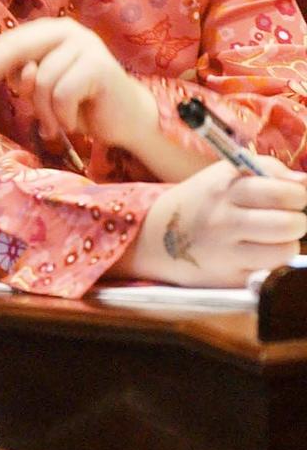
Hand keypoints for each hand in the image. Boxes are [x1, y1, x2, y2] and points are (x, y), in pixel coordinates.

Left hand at [0, 17, 154, 152]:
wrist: (126, 121)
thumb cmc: (80, 104)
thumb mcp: (42, 89)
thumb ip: (20, 76)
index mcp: (50, 31)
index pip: (8, 42)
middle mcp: (67, 30)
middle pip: (17, 50)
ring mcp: (85, 45)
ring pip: (40, 80)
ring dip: (44, 111)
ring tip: (58, 122)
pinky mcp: (99, 65)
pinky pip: (61, 93)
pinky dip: (64, 116)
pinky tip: (75, 122)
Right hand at [114, 157, 306, 285]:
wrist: (157, 236)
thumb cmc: (204, 200)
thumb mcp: (226, 174)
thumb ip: (268, 170)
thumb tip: (305, 183)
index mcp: (226, 189)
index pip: (282, 193)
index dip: (298, 196)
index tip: (292, 198)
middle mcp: (224, 220)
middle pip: (290, 224)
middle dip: (298, 221)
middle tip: (288, 220)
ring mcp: (224, 253)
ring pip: (285, 251)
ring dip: (286, 244)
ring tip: (273, 239)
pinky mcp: (227, 279)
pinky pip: (268, 271)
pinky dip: (269, 263)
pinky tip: (256, 254)